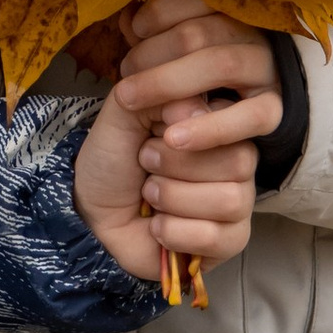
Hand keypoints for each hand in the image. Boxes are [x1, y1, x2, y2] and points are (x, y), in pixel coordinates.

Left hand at [72, 0, 279, 284]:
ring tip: (149, 194)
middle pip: (240, 162)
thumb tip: (198, 106)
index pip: (236, 119)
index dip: (189, 128)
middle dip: (176, 164)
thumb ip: (158, 91)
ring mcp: (238, 204)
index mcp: (219, 125)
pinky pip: (219, 237)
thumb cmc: (115, 159)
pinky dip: (176, 231)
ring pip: (230, 201)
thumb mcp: (127, 111)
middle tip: (146, 163)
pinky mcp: (229, 241)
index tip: (155, 134)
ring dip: (172, 197)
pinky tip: (157, 226)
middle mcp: (237, 162)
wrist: (92, 210)